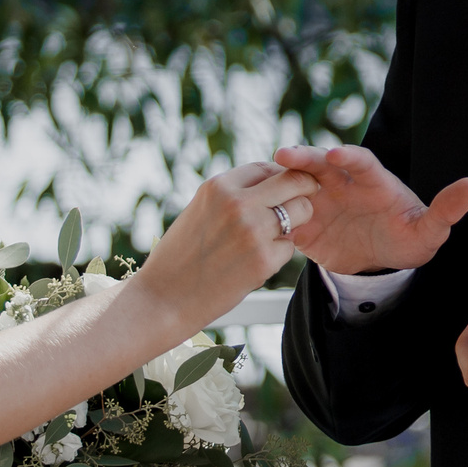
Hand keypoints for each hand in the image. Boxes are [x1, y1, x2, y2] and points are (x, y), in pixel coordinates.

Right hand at [134, 160, 318, 331]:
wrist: (163, 299)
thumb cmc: (179, 257)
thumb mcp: (200, 211)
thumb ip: (231, 196)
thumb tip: (269, 183)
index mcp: (218, 186)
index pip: (266, 167)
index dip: (281, 176)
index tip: (285, 187)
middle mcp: (238, 203)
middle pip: (294, 182)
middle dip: (303, 191)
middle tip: (303, 203)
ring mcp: (253, 231)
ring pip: (300, 212)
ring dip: (295, 223)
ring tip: (271, 238)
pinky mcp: (263, 260)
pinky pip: (289, 247)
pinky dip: (279, 255)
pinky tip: (255, 264)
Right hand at [272, 144, 467, 276]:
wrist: (381, 261)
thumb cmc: (407, 237)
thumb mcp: (429, 230)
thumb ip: (447, 209)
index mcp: (372, 180)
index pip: (359, 160)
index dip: (348, 155)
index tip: (337, 152)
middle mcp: (341, 184)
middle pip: (319, 163)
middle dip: (303, 157)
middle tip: (283, 154)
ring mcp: (318, 202)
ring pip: (295, 184)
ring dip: (279, 181)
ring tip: (261, 182)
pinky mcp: (302, 224)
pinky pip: (283, 215)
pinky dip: (270, 213)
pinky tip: (254, 215)